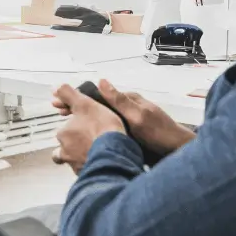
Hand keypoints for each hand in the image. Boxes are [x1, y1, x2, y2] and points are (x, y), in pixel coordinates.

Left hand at [51, 83, 126, 173]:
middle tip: (91, 141)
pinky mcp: (89, 178)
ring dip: (84, 158)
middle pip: (66, 150)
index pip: (64, 131)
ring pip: (76, 163)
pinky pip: (89, 173)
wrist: (115, 154)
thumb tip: (55, 87)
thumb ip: (69, 95)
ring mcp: (77, 167)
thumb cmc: (101, 129)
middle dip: (75, 147)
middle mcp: (66, 153)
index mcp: (63, 135)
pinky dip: (94, 168)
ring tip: (98, 153)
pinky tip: (104, 163)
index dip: (75, 128)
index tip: (86, 127)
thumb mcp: (85, 104)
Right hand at [53, 80, 195, 156]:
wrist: (179, 155)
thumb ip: (120, 100)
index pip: (96, 95)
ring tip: (65, 122)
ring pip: (99, 118)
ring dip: (81, 119)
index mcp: (129, 101)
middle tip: (56, 109)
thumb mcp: (139, 117)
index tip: (59, 100)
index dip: (76, 98)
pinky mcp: (130, 136)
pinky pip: (106, 130)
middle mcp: (127, 109)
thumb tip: (102, 81)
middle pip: (95, 105)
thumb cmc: (163, 136)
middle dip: (75, 106)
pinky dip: (92, 130)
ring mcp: (128, 123)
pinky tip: (84, 137)